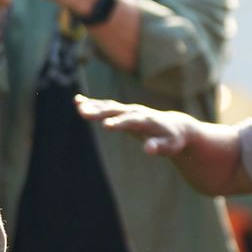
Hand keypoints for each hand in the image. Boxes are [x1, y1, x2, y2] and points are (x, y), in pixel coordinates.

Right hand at [76, 96, 194, 155]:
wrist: (175, 125)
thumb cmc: (172, 138)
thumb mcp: (170, 145)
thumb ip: (159, 147)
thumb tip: (149, 149)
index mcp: (146, 120)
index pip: (131, 121)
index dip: (119, 123)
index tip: (105, 126)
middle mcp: (135, 111)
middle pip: (115, 111)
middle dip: (99, 112)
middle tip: (83, 113)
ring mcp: (128, 109)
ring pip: (108, 106)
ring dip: (92, 105)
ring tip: (77, 105)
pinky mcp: (122, 111)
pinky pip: (105, 106)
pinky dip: (92, 103)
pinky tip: (77, 101)